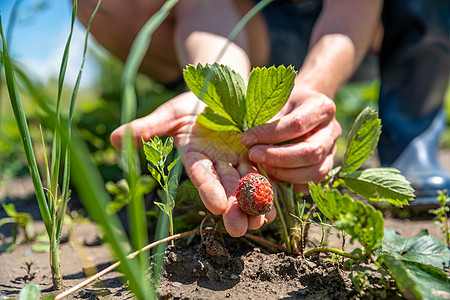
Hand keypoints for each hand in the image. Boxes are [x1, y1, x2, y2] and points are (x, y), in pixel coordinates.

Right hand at [110, 91, 276, 236]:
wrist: (222, 89)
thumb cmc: (193, 101)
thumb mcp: (172, 111)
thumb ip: (149, 127)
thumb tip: (115, 139)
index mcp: (195, 155)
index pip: (201, 174)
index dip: (208, 189)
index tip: (217, 206)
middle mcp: (217, 163)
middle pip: (225, 188)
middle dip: (232, 209)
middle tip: (240, 229)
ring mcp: (238, 160)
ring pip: (246, 186)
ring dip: (253, 205)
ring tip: (262, 221)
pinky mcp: (256, 154)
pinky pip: (264, 174)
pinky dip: (268, 190)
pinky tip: (275, 207)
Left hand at [241, 87, 341, 192]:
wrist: (299, 108)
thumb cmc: (283, 104)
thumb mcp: (274, 103)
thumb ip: (266, 121)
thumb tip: (249, 143)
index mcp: (321, 107)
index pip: (297, 124)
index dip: (270, 134)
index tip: (246, 139)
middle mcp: (332, 130)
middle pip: (311, 151)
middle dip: (278, 158)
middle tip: (253, 156)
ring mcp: (331, 151)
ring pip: (315, 171)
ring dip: (285, 174)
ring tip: (262, 168)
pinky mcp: (326, 167)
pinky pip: (311, 183)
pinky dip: (290, 183)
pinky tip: (272, 176)